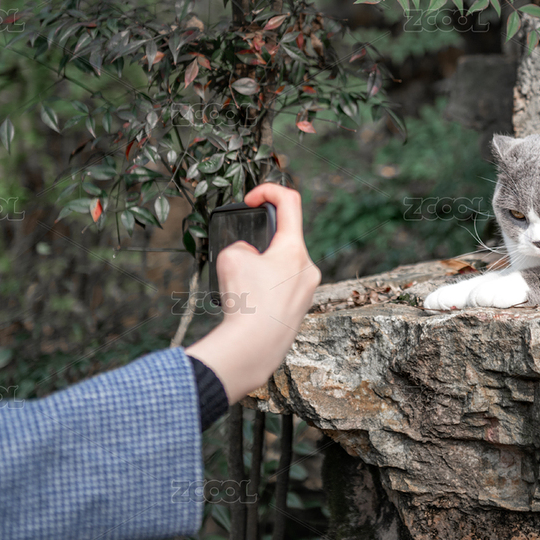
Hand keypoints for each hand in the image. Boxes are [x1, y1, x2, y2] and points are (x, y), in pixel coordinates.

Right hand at [185, 184, 320, 402]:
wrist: (254, 349)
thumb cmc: (246, 302)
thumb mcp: (231, 258)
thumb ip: (242, 246)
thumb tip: (251, 258)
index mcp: (295, 249)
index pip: (290, 201)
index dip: (268, 190)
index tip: (251, 200)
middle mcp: (308, 268)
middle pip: (284, 239)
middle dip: (260, 243)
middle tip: (240, 261)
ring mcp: (307, 291)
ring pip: (281, 266)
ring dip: (260, 269)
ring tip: (241, 288)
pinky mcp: (300, 310)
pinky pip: (281, 289)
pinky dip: (264, 290)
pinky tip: (249, 304)